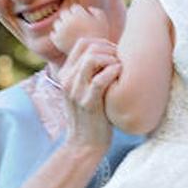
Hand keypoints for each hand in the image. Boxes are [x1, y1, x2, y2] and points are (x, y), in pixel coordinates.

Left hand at [52, 4, 112, 53]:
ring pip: (57, 23)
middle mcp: (69, 21)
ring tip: (69, 33)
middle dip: (69, 18)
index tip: (82, 20)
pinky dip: (57, 36)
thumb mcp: (103, 22)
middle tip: (74, 26)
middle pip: (64, 13)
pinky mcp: (56, 40)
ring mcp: (61, 30)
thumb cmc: (99, 38)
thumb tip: (88, 8)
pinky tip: (64, 40)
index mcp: (79, 15)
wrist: (93, 56)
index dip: (78, 13)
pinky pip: (53, 34)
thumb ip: (98, 12)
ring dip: (62, 26)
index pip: (74, 8)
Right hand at [57, 36, 121, 150]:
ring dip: (112, 59)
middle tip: (122, 61)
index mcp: (65, 74)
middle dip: (110, 49)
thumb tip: (110, 54)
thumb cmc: (91, 116)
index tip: (115, 54)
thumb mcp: (83, 90)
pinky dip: (114, 72)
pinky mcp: (88, 103)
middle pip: (89, 47)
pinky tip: (121, 76)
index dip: (102, 43)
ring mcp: (76, 91)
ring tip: (121, 69)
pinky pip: (101, 80)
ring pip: (93, 59)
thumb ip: (90, 73)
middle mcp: (68, 79)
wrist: (84, 144)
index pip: (83, 43)